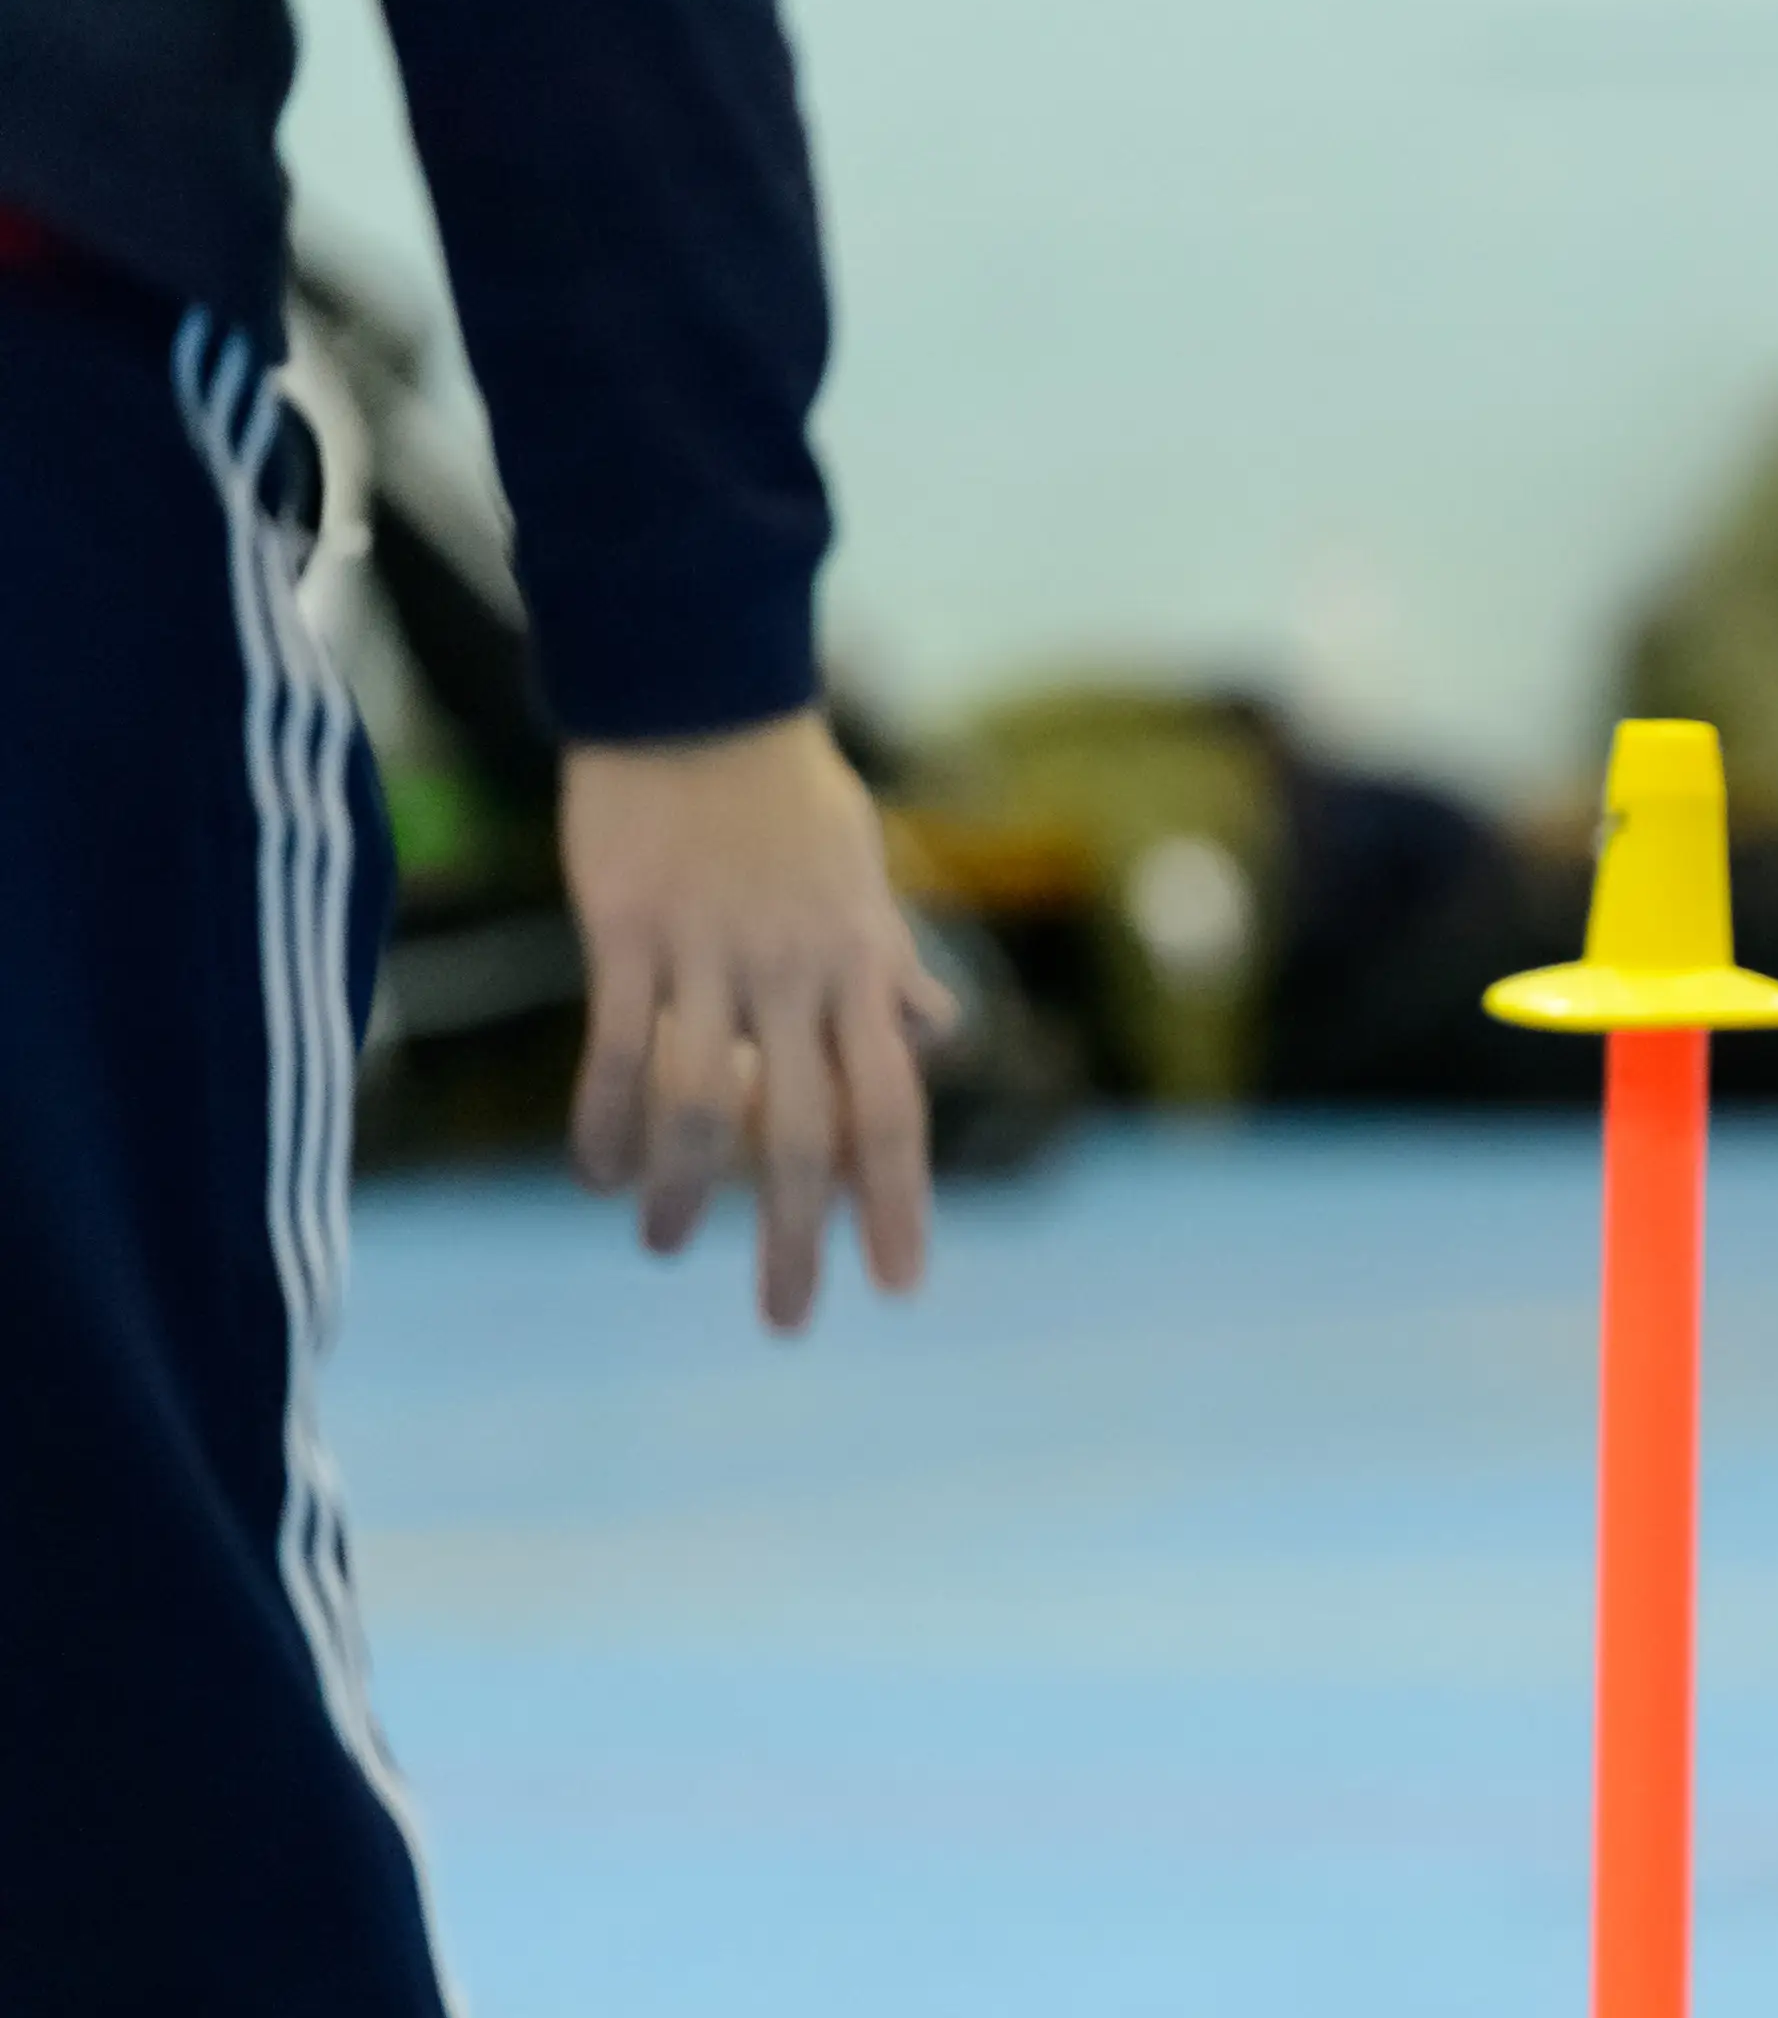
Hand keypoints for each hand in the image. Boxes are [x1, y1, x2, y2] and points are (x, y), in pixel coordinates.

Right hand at [561, 707, 957, 1328]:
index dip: (898, 1203)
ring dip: (686, 1192)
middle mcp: (799, 975)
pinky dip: (606, 1123)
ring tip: (668, 1246)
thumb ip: (893, 968)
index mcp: (864, 968)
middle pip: (808, 1134)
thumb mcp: (867, 882)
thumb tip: (938, 1032)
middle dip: (798, 1239)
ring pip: (704, 1107)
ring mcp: (713, 954)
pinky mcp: (628, 930)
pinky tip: (598, 1173)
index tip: (899, 1286)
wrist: (700, 697)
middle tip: (786, 1320)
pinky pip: (617, 1049)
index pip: (894, 1109)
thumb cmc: (787, 797)